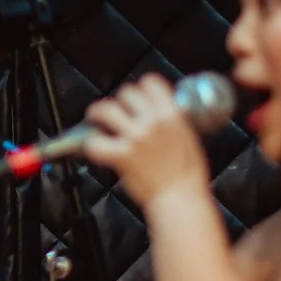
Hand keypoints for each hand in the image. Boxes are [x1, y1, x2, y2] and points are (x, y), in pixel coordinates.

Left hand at [83, 74, 211, 208]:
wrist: (180, 199)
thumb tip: (162, 116)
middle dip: (119, 101)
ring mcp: (136, 138)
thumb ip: (174, 123)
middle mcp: (154, 121)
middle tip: (115, 112)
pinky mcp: (122, 156)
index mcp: (173, 114)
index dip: (140, 88)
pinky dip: (91, 144)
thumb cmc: (187, 176)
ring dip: (98, 113)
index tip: (136, 95)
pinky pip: (95, 142)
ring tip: (95, 119)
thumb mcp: (189, 138)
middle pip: (126, 93)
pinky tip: (95, 146)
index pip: (151, 82)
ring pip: (107, 110)